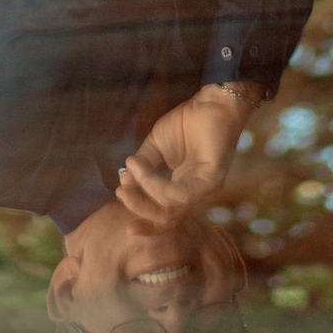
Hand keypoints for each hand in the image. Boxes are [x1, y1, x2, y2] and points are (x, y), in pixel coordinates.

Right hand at [114, 84, 256, 228]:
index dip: (147, 225)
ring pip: (172, 209)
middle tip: (121, 194)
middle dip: (140, 209)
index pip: (165, 215)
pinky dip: (159, 187)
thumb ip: (143, 164)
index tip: (127, 230)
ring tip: (129, 178)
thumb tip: (124, 182)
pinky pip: (182, 194)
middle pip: (167, 217)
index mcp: (181, 187)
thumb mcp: (156, 144)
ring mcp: (203, 189)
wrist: (210, 103)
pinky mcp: (211, 181)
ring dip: (146, 196)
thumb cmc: (186, 122)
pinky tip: (144, 174)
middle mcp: (193, 193)